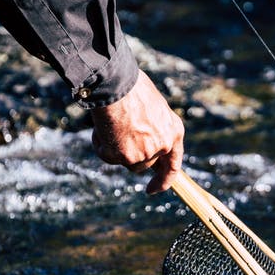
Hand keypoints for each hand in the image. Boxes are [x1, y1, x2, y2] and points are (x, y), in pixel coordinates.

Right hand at [90, 71, 184, 193]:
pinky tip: (101, 127)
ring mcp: (143, 154)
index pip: (173, 166)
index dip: (163, 180)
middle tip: (115, 139)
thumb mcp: (153, 108)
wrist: (116, 84)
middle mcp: (161, 146)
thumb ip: (152, 128)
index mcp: (173, 132)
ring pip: (125, 161)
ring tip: (109, 124)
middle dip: (130, 155)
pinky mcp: (123, 157)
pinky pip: (107, 155)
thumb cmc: (132, 88)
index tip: (152, 189)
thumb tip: (141, 139)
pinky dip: (101, 144)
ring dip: (115, 147)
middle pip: (145, 164)